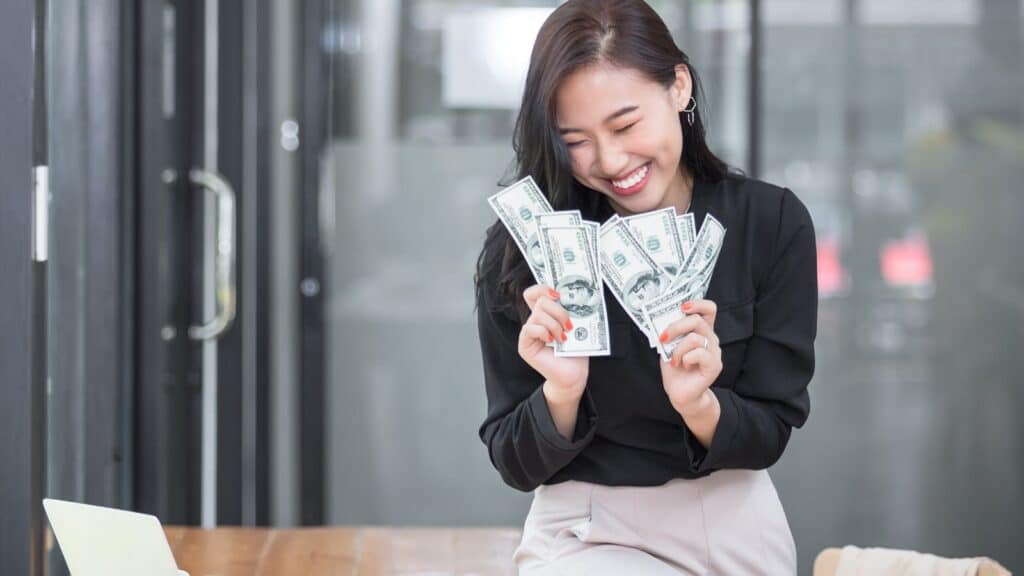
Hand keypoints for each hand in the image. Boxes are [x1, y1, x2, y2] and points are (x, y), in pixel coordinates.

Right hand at [518, 284, 589, 401]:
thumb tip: (573, 295)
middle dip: (558, 310)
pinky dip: (544, 332)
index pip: (535, 293)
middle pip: (540, 300)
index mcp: (546, 314)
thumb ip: (570, 311)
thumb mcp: (576, 325)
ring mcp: (529, 332)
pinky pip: (530, 328)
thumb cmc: (576, 351)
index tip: (559, 294)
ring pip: (538, 314)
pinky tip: (552, 341)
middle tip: (569, 325)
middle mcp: (535, 321)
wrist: (574, 374)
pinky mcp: (525, 344)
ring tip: (563, 338)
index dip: (543, 288)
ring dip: (554, 325)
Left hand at [657, 299, 722, 415]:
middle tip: (663, 337)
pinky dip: (684, 358)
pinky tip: (682, 365)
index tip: (682, 307)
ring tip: (674, 359)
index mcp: (702, 331)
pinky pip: (698, 353)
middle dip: (676, 327)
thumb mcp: (669, 345)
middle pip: (697, 320)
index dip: (698, 304)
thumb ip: (671, 332)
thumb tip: (664, 319)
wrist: (680, 392)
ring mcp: (714, 352)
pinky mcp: (714, 365)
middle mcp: (711, 339)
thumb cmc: (675, 368)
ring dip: (677, 349)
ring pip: (694, 338)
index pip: (709, 309)